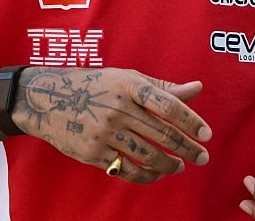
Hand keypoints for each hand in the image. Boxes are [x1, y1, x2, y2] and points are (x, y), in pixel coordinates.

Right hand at [14, 67, 210, 184]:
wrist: (47, 98)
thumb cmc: (94, 85)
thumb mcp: (126, 78)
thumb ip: (162, 87)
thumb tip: (197, 88)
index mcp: (128, 85)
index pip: (167, 104)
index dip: (190, 121)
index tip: (207, 134)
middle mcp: (117, 108)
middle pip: (161, 133)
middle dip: (187, 149)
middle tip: (202, 157)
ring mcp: (104, 132)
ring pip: (147, 155)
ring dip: (168, 164)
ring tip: (179, 166)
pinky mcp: (93, 152)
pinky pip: (126, 169)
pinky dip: (146, 176)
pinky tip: (156, 174)